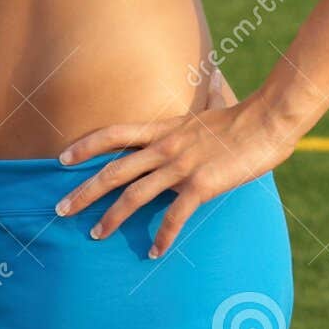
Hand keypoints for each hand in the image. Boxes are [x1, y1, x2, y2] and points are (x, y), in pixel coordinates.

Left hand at [54, 68, 290, 256]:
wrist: (268, 121)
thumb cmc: (245, 115)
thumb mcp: (217, 104)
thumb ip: (209, 95)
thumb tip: (214, 75)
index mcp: (164, 129)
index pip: (113, 134)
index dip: (84, 145)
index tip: (60, 159)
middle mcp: (165, 147)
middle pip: (114, 170)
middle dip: (84, 191)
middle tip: (61, 210)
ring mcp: (181, 167)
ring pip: (135, 195)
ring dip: (112, 218)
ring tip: (95, 236)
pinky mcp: (201, 185)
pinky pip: (175, 215)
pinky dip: (162, 236)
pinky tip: (154, 252)